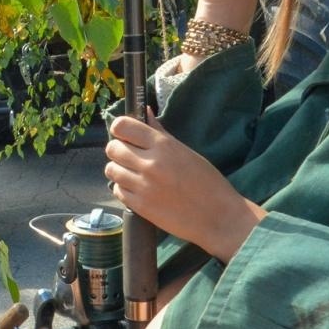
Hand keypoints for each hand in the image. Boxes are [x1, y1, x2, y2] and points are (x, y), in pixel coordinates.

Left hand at [104, 113, 265, 261]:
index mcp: (163, 146)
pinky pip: (117, 190)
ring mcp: (143, 186)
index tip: (125, 135)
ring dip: (119, 169)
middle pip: (112, 148)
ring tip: (133, 173)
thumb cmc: (207, 182)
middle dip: (118, 150)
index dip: (120, 130)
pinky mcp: (140, 206)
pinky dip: (123, 188)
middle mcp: (150, 163)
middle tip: (130, 156)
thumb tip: (145, 111)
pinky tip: (137, 188)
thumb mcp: (185, 152)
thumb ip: (160, 133)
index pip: (122, 126)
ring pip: (111, 170)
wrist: (218, 217)